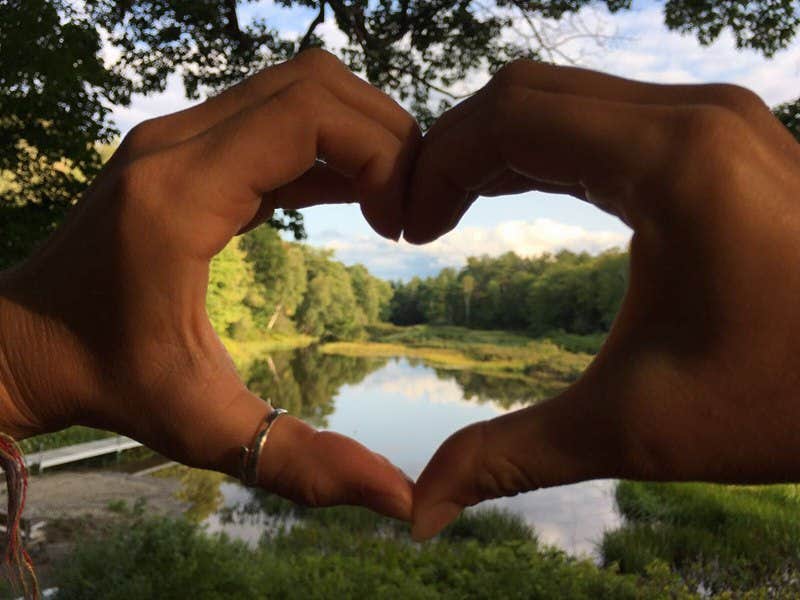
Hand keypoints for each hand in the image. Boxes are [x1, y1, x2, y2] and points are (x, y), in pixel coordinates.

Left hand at [0, 49, 419, 519]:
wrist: (20, 343)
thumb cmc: (105, 382)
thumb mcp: (207, 428)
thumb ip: (304, 464)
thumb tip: (403, 503)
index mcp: (179, 198)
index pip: (309, 116)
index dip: (382, 155)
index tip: (402, 229)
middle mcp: (175, 145)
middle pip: (315, 84)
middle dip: (385, 134)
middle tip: (410, 210)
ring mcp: (176, 137)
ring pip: (299, 86)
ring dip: (359, 131)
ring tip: (390, 201)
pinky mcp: (185, 148)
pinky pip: (276, 114)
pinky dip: (328, 142)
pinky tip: (354, 196)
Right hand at [407, 60, 799, 538]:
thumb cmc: (787, 399)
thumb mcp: (634, 429)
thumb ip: (509, 458)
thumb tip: (420, 514)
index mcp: (672, 164)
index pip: (510, 118)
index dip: (437, 165)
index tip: (408, 232)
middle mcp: (695, 116)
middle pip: (527, 91)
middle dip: (455, 148)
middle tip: (419, 219)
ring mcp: (714, 117)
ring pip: (563, 95)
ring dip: (495, 145)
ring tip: (451, 209)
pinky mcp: (720, 135)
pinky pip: (602, 115)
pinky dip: (543, 146)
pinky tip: (515, 191)